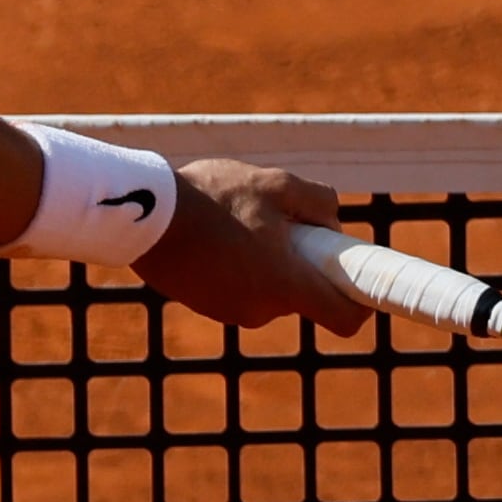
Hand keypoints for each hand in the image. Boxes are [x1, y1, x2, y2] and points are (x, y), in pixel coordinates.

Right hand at [131, 159, 370, 333]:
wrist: (143, 213)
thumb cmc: (214, 197)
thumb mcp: (276, 183)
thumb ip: (319, 201)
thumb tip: (332, 222)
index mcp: (287, 286)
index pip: (346, 318)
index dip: (359, 298)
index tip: (352, 271)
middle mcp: (263, 310)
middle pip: (302, 292)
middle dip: (298, 258)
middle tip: (275, 218)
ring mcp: (230, 312)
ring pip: (268, 287)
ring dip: (263, 258)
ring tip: (233, 218)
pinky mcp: (205, 305)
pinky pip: (237, 286)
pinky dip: (235, 264)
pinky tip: (212, 232)